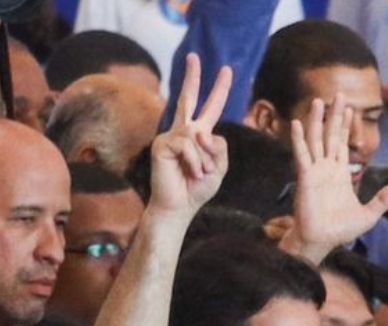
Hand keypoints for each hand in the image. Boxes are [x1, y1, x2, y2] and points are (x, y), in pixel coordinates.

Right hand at [148, 54, 232, 218]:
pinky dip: (194, 161)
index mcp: (198, 136)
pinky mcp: (161, 144)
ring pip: (198, 135)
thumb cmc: (196, 189)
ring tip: (199, 174)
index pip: (209, 108)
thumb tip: (202, 132)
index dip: (218, 90)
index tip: (226, 71)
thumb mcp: (219, 167)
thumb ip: (219, 146)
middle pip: (188, 98)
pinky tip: (190, 172)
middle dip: (193, 77)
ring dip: (204, 159)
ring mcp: (170, 136)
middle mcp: (183, 131)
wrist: (179, 207)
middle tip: (194, 56)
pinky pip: (187, 145)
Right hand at [288, 96, 387, 262]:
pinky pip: (301, 155)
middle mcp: (326, 168)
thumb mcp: (370, 215)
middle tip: (338, 94)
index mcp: (340, 173)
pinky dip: (298, 139)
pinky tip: (297, 123)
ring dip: (316, 120)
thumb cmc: (342, 231)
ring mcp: (315, 171)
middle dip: (334, 115)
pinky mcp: (305, 178)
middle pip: (330, 134)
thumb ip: (383, 199)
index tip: (350, 109)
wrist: (322, 241)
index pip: (343, 143)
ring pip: (315, 139)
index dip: (346, 126)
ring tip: (318, 101)